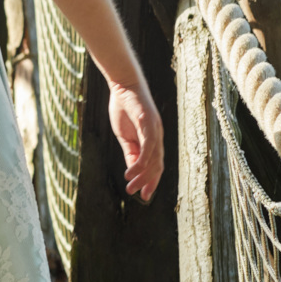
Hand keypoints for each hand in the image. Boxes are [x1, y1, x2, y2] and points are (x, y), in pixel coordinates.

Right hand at [108, 81, 163, 201]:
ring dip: (142, 175)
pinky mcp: (150, 124)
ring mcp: (155, 130)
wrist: (123, 86)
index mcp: (151, 140)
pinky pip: (149, 147)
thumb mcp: (125, 136)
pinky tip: (133, 170)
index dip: (151, 180)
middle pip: (157, 165)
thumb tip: (132, 170)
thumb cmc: (124, 108)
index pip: (155, 165)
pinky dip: (141, 161)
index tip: (143, 194)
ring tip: (130, 186)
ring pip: (154, 159)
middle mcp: (157, 137)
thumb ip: (130, 151)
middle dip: (148, 182)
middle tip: (139, 195)